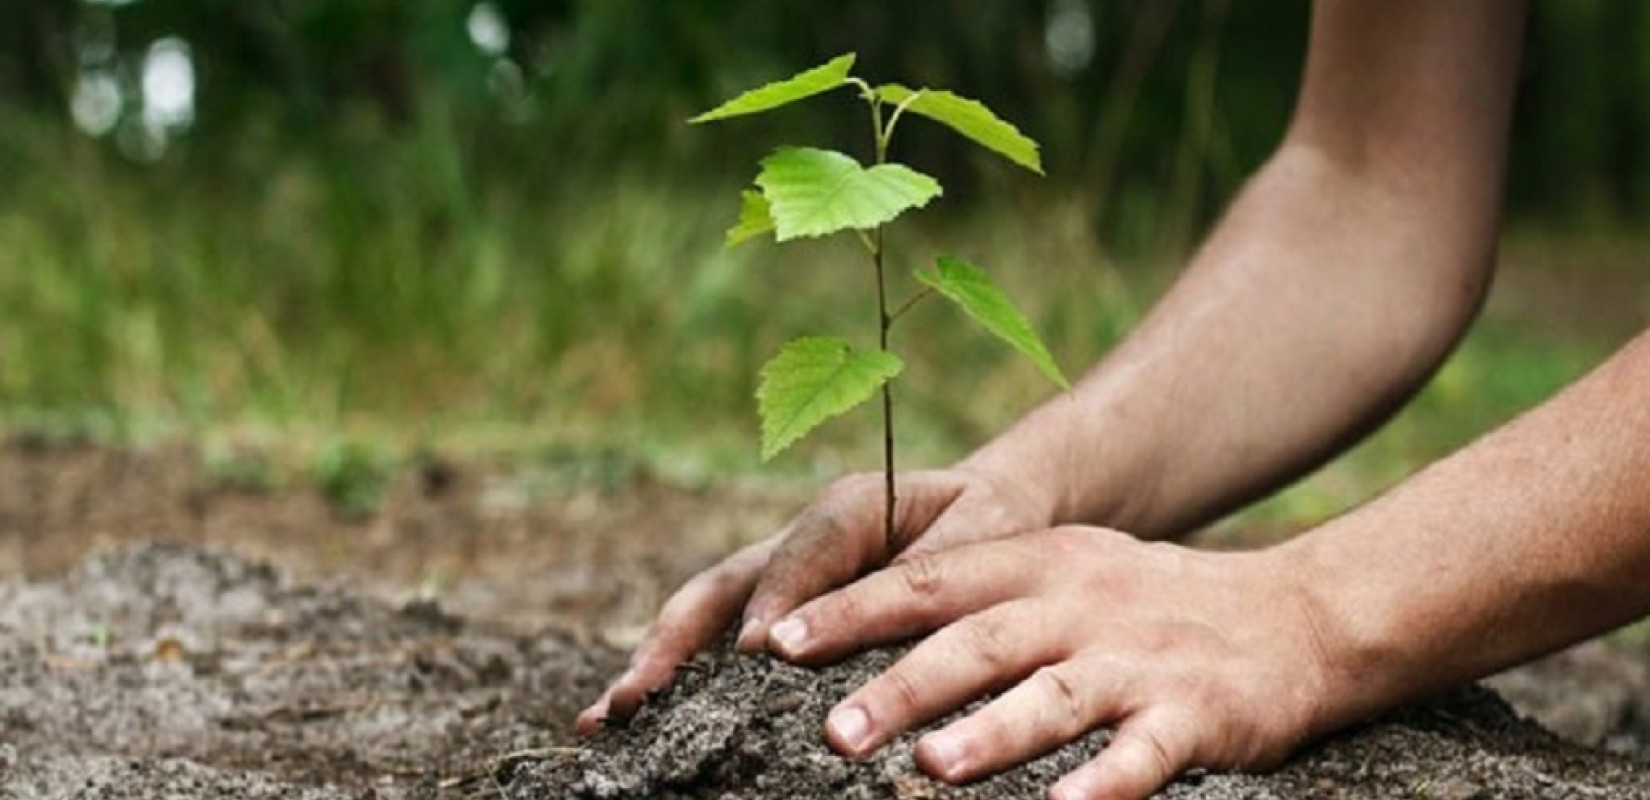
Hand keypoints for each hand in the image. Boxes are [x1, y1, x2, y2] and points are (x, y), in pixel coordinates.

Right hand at [576, 465, 1055, 732]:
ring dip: (655, 665)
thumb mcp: (984, 534)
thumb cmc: (994, 522)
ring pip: (704, 617)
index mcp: (850, 508)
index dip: (777, 600)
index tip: (757, 655)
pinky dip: (678, 680)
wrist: (994, 507)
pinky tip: (636, 725)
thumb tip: (879, 617)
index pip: (804, 553)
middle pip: (721, 586)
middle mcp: (799, 540)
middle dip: (673, 642)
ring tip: (605, 720)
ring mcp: (779, 577)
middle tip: (633, 699)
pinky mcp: (778, 611)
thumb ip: (933, 570)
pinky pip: (719, 642)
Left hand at [767, 527, 1337, 799]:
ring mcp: (1138, 660)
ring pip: (1054, 696)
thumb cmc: (1148, 603)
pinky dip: (1103, 787)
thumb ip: (979, 597)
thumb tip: (862, 638)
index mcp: (1039, 563)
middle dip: (902, 685)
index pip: (930, 581)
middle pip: (978, 641)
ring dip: (991, 733)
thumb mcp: (1066, 573)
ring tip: (929, 768)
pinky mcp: (1195, 714)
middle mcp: (1081, 604)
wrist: (1295, 614)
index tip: (778, 641)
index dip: (852, 610)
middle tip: (832, 730)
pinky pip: (1142, 757)